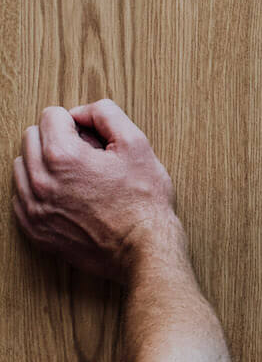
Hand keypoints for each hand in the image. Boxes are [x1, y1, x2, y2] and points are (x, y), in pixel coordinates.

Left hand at [12, 102, 177, 282]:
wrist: (142, 249)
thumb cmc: (143, 202)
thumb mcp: (135, 143)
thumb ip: (105, 114)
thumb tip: (82, 112)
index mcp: (62, 157)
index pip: (50, 115)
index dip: (77, 121)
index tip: (92, 138)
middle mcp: (40, 182)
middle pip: (30, 137)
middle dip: (56, 138)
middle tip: (86, 155)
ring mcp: (34, 209)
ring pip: (21, 166)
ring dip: (43, 163)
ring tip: (75, 176)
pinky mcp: (34, 231)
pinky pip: (20, 198)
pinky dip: (38, 190)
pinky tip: (64, 195)